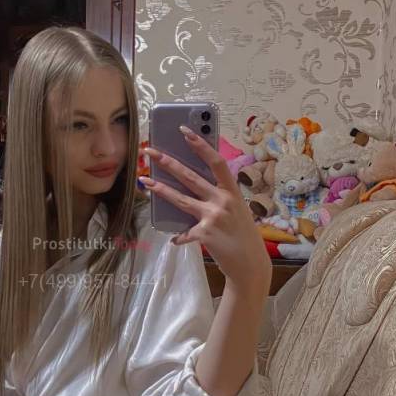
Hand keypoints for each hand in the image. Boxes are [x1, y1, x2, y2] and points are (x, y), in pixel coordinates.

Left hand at [140, 131, 271, 295]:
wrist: (250, 264)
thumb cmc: (242, 235)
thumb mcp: (236, 210)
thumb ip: (219, 197)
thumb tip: (194, 185)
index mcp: (232, 191)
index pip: (216, 162)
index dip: (200, 145)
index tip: (185, 131)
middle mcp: (223, 201)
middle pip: (191, 177)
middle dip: (168, 162)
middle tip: (150, 151)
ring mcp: (213, 217)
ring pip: (181, 199)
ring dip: (161, 189)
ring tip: (144, 181)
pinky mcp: (205, 234)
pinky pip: (185, 233)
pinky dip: (179, 237)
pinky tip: (174, 239)